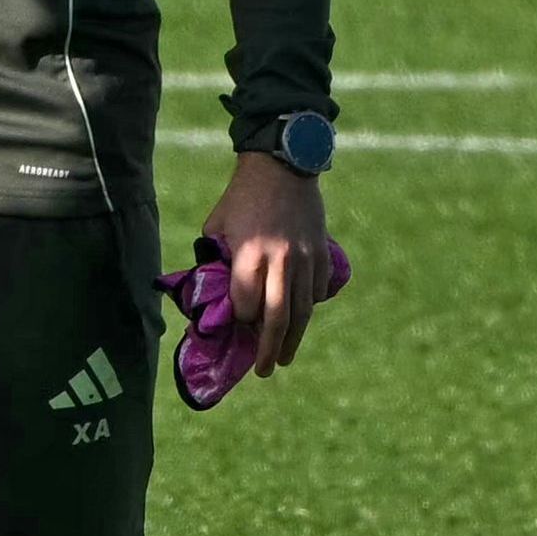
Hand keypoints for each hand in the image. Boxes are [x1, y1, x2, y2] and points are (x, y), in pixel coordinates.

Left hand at [198, 152, 335, 372]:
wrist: (282, 165)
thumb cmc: (242, 196)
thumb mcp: (217, 226)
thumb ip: (218, 260)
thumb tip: (213, 293)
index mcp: (250, 255)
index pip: (247, 305)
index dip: (241, 320)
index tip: (238, 324)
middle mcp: (280, 261)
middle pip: (277, 318)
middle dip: (269, 349)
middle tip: (265, 370)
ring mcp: (306, 259)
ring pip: (303, 310)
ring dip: (294, 338)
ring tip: (284, 356)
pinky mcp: (323, 254)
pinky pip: (318, 291)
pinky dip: (310, 307)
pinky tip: (300, 319)